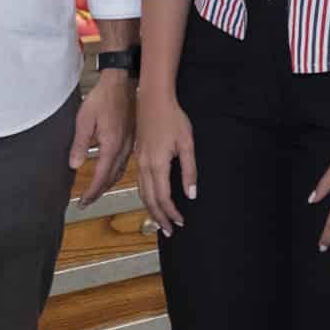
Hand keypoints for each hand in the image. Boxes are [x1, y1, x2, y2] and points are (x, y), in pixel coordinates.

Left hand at [72, 71, 135, 206]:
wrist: (120, 83)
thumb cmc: (101, 98)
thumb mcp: (84, 120)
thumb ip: (79, 144)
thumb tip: (74, 166)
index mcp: (112, 146)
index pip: (101, 177)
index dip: (91, 192)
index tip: (82, 202)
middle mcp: (123, 149)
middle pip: (111, 179)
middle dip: (98, 192)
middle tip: (86, 202)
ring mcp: (129, 145)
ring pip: (119, 173)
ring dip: (106, 185)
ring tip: (95, 192)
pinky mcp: (131, 141)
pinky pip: (123, 164)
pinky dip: (114, 175)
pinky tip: (109, 175)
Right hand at [134, 86, 195, 235]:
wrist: (154, 98)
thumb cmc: (173, 118)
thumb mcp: (187, 143)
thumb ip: (189, 170)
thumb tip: (191, 194)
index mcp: (157, 164)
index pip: (163, 197)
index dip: (171, 212)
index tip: (181, 222)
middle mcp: (145, 166)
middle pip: (149, 199)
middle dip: (159, 217)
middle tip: (169, 231)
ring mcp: (140, 160)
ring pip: (142, 192)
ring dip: (151, 209)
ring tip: (159, 222)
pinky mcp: (139, 155)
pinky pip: (140, 182)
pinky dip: (145, 196)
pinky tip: (151, 199)